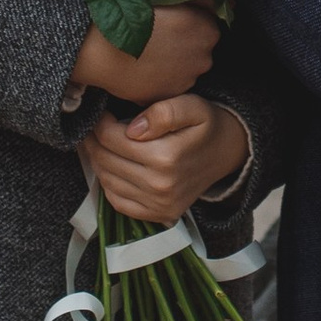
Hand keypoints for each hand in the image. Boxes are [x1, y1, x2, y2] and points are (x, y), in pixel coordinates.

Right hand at [69, 0, 219, 109]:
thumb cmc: (130, 14)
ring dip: (174, 63)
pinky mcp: (169, 97)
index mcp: (207, 29)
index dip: (190, 21)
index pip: (208, 24)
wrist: (101, 47)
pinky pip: (169, 85)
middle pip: (200, 49)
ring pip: (185, 69)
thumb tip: (215, 3)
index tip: (172, 21)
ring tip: (148, 53)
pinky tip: (143, 68)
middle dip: (186, 44)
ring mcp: (187, 80)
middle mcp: (204, 58)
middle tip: (158, 37)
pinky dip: (160, 79)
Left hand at [82, 92, 249, 226]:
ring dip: (98, 161)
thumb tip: (133, 129)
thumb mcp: (192, 106)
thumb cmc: (206, 125)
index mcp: (166, 157)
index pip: (112, 139)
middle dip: (94, 142)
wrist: (226, 152)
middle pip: (106, 160)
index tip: (100, 114)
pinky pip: (118, 202)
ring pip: (107, 181)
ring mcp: (159, 204)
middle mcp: (160, 186)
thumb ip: (163, 112)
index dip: (99, 124)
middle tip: (94, 128)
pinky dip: (109, 185)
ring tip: (100, 144)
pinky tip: (112, 167)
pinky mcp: (159, 215)